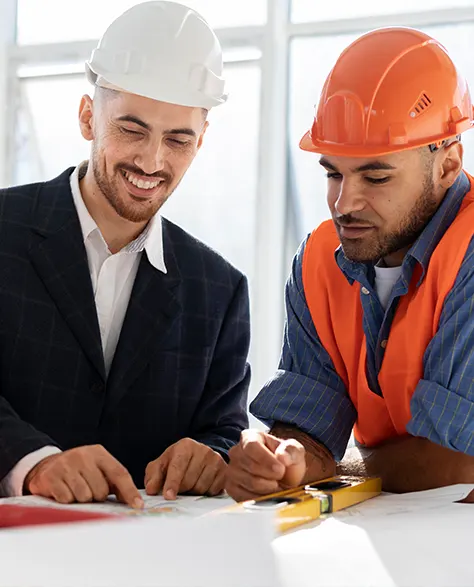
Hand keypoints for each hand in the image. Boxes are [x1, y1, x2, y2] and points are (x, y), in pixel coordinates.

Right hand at [25, 445, 142, 508]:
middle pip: (101, 490)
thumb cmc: (80, 471)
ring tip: (76, 490)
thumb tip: (134, 502)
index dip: (129, 491)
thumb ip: (116, 483)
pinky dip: (67, 500)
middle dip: (97, 496)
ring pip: (84, 497)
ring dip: (81, 499)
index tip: (138, 506)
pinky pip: (67, 499)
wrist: (48, 465)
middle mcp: (83, 456)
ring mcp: (66, 465)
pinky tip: (64, 490)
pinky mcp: (51, 476)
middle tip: (89, 489)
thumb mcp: (99, 469)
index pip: (119, 473)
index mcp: (99, 453)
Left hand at [144, 438, 225, 499]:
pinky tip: (203, 484)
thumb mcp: (162, 465)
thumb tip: (151, 490)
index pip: (177, 467)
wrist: (199, 456)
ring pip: (201, 487)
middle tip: (180, 487)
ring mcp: (216, 459)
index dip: (172, 483)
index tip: (168, 496)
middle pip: (189, 481)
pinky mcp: (225, 470)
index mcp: (185, 446)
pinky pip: (213, 490)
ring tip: (192, 483)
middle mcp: (203, 450)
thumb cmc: (177, 462)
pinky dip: (206, 492)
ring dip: (194, 491)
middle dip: (182, 489)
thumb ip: (153, 476)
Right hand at [225, 429, 305, 501]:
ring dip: (269, 488)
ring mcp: (232, 470)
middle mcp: (237, 452)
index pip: (251, 446)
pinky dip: (262, 499)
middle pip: (251, 466)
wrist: (284, 477)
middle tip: (281, 477)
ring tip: (276, 484)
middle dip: (271, 476)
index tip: (280, 469)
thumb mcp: (295, 451)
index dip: (266, 459)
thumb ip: (292, 450)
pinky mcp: (231, 488)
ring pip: (250, 483)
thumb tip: (282, 456)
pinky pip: (245, 497)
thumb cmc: (286, 461)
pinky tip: (268, 493)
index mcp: (250, 437)